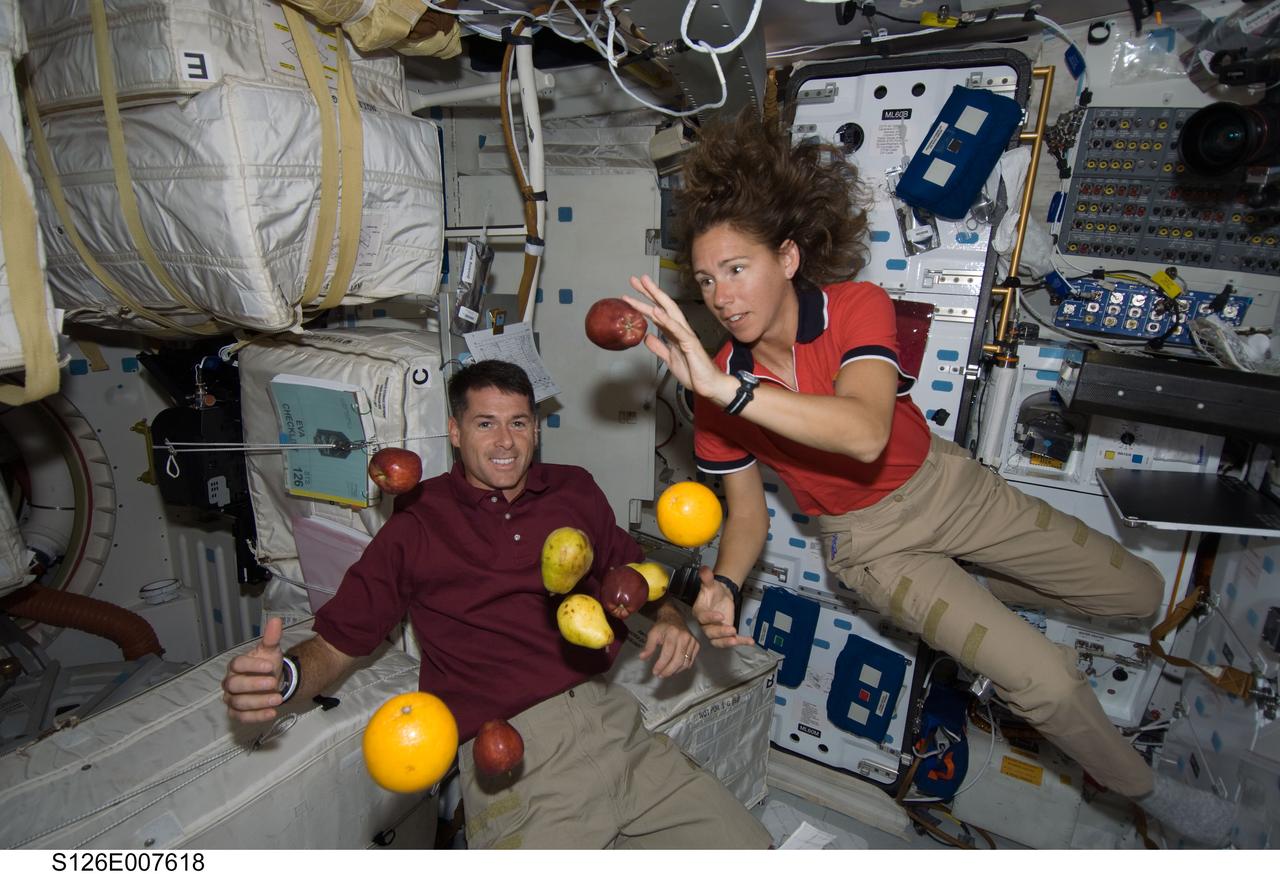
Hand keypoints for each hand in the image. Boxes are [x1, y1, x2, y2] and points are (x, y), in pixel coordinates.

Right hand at [222, 616, 285, 723]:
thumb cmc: (267, 665)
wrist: (271, 681)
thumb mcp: (271, 651)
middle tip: (274, 683)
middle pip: (234, 685)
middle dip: (254, 685)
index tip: (271, 665)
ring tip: (278, 699)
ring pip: (238, 703)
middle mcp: (230, 682)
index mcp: (237, 665)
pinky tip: (272, 713)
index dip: (252, 665)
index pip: (237, 664)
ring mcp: (232, 699)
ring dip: (258, 702)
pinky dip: (256, 717)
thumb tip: (276, 620)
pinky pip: (242, 717)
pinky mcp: (237, 713)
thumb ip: (272, 638)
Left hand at [624, 274, 735, 405]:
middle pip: (663, 306)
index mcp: (674, 333)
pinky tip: (656, 311)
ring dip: (656, 298)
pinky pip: (676, 330)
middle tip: (635, 280)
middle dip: (649, 292)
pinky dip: (666, 319)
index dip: (645, 302)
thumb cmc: (694, 372)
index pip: (658, 313)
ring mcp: (685, 335)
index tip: (631, 293)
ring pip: (669, 312)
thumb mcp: (669, 359)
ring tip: (644, 286)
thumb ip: (659, 347)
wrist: (709, 385)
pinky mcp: (690, 343)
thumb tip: (647, 337)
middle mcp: (680, 330)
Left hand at [638, 610, 699, 678]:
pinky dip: (682, 668)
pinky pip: (690, 661)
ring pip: (685, 663)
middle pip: (678, 660)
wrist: (674, 618)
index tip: (655, 671)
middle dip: (668, 670)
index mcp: (673, 633)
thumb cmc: (662, 627)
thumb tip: (643, 657)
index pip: (667, 654)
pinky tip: (674, 669)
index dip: (661, 665)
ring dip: (674, 671)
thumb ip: (648, 646)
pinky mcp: (697, 645)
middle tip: (660, 675)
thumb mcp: (652, 634)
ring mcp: (692, 641)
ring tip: (665, 673)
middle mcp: (685, 637)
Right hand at [691, 566, 753, 648]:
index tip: (720, 616)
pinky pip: (732, 640)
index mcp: (700, 612)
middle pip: (710, 633)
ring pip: (718, 641)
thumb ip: (707, 577)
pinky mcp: (726, 633)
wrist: (721, 594)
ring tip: (736, 640)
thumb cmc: (713, 591)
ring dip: (726, 642)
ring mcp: (716, 630)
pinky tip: (750, 641)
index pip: (702, 618)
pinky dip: (741, 642)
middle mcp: (706, 624)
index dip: (710, 618)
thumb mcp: (710, 583)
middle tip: (731, 630)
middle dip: (721, 633)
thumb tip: (704, 569)